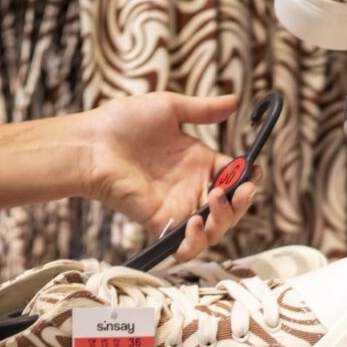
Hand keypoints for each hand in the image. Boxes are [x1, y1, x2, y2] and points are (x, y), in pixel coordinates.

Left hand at [82, 92, 260, 261]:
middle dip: (243, 201)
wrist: (91, 143)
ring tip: (217, 198)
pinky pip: (187, 246)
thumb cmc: (123, 122)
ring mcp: (178, 209)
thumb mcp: (170, 108)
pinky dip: (197, 240)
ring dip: (225, 219)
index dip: (248, 178)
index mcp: (199, 164)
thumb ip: (204, 109)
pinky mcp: (161, 224)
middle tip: (241, 190)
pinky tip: (196, 221)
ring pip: (216, 230)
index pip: (235, 178)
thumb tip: (236, 101)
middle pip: (231, 207)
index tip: (254, 170)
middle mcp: (192, 189)